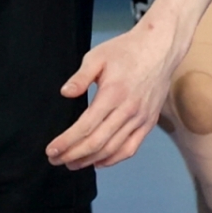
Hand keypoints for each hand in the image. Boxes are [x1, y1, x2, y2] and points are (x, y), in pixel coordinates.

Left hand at [46, 21, 176, 169]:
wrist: (159, 49)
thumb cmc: (126, 50)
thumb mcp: (98, 56)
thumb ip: (81, 77)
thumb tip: (65, 93)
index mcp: (112, 94)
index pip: (86, 126)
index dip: (67, 141)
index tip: (52, 149)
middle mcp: (127, 111)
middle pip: (97, 142)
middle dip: (74, 154)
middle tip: (56, 160)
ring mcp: (140, 119)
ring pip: (113, 149)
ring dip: (91, 160)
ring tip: (73, 163)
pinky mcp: (149, 123)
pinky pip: (131, 148)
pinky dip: (114, 159)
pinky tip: (99, 162)